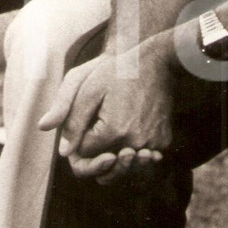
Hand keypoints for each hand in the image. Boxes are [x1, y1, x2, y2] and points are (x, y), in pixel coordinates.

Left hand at [38, 43, 172, 182]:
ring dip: (117, 157)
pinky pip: (143, 157)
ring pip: (126, 164)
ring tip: (114, 139)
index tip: (83, 124)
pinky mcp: (164, 141)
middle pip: (107, 165)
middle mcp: (136, 142)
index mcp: (114, 130)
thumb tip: (64, 152)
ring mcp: (153, 143)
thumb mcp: (88, 90)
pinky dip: (135, 152)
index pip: (85, 153)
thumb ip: (73, 122)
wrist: (156, 62)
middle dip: (97, 154)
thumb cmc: (118, 72)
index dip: (79, 142)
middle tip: (99, 131)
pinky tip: (130, 136)